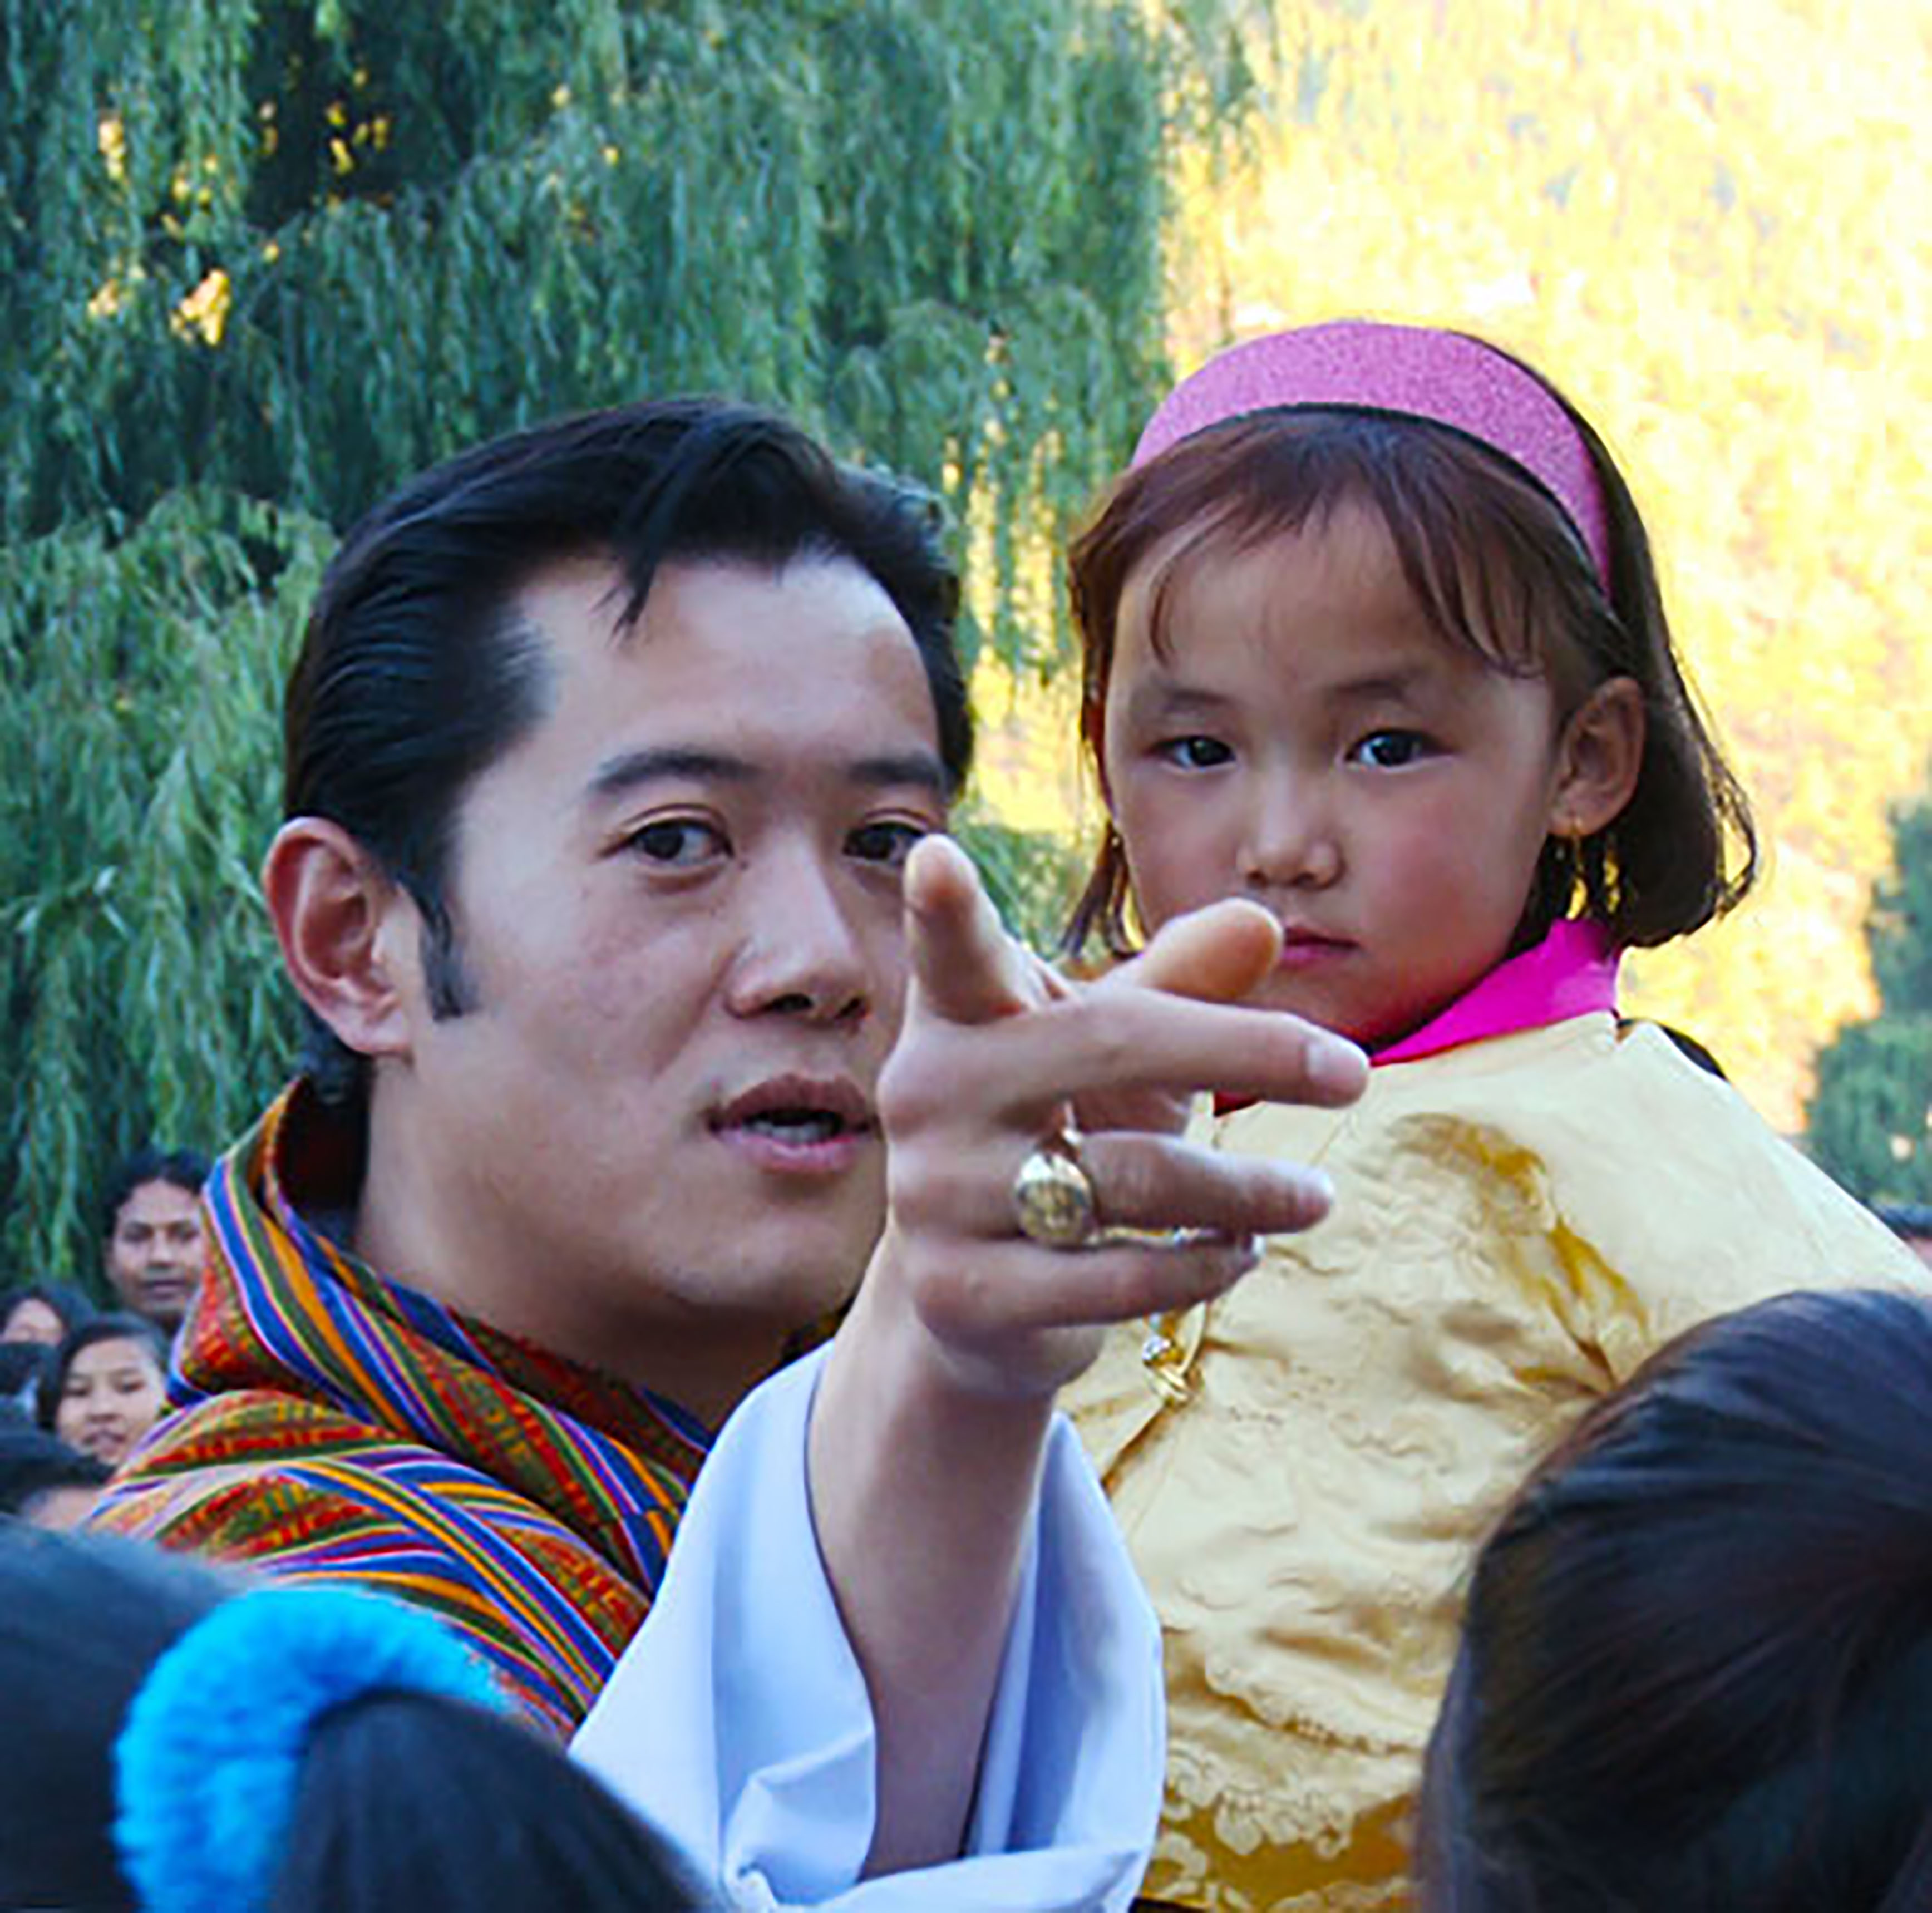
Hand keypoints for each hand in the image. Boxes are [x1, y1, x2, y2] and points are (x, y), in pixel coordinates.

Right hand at [866, 835, 1366, 1399]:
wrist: (980, 1294)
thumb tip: (1260, 921)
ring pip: (1131, 1180)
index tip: (937, 858)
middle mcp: (930, 1096)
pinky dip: (1204, 1264)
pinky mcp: (962, 1295)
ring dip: (1249, 1190)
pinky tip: (1239, 1253)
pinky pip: (1118, 1279)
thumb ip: (1178, 984)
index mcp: (960, 1017)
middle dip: (1246, 1055)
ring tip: (1314, 1194)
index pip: (951, 955)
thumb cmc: (1064, 1131)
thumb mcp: (1116, 1053)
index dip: (942, 910)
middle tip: (1353, 1072)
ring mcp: (935, 1199)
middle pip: (1107, 1045)